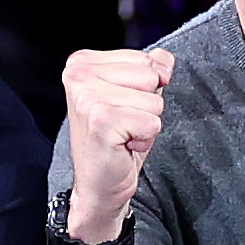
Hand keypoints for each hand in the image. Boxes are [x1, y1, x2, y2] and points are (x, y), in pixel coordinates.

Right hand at [57, 48, 171, 244]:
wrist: (98, 186)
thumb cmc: (116, 141)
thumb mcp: (135, 96)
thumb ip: (150, 69)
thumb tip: (165, 59)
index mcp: (82, 63)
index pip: (145, 58)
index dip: (144, 88)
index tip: (122, 109)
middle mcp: (78, 75)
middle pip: (151, 75)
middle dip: (146, 104)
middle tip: (123, 124)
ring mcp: (87, 98)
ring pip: (154, 100)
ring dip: (146, 123)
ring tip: (123, 135)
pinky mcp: (101, 121)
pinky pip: (152, 122)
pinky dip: (145, 139)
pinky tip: (124, 146)